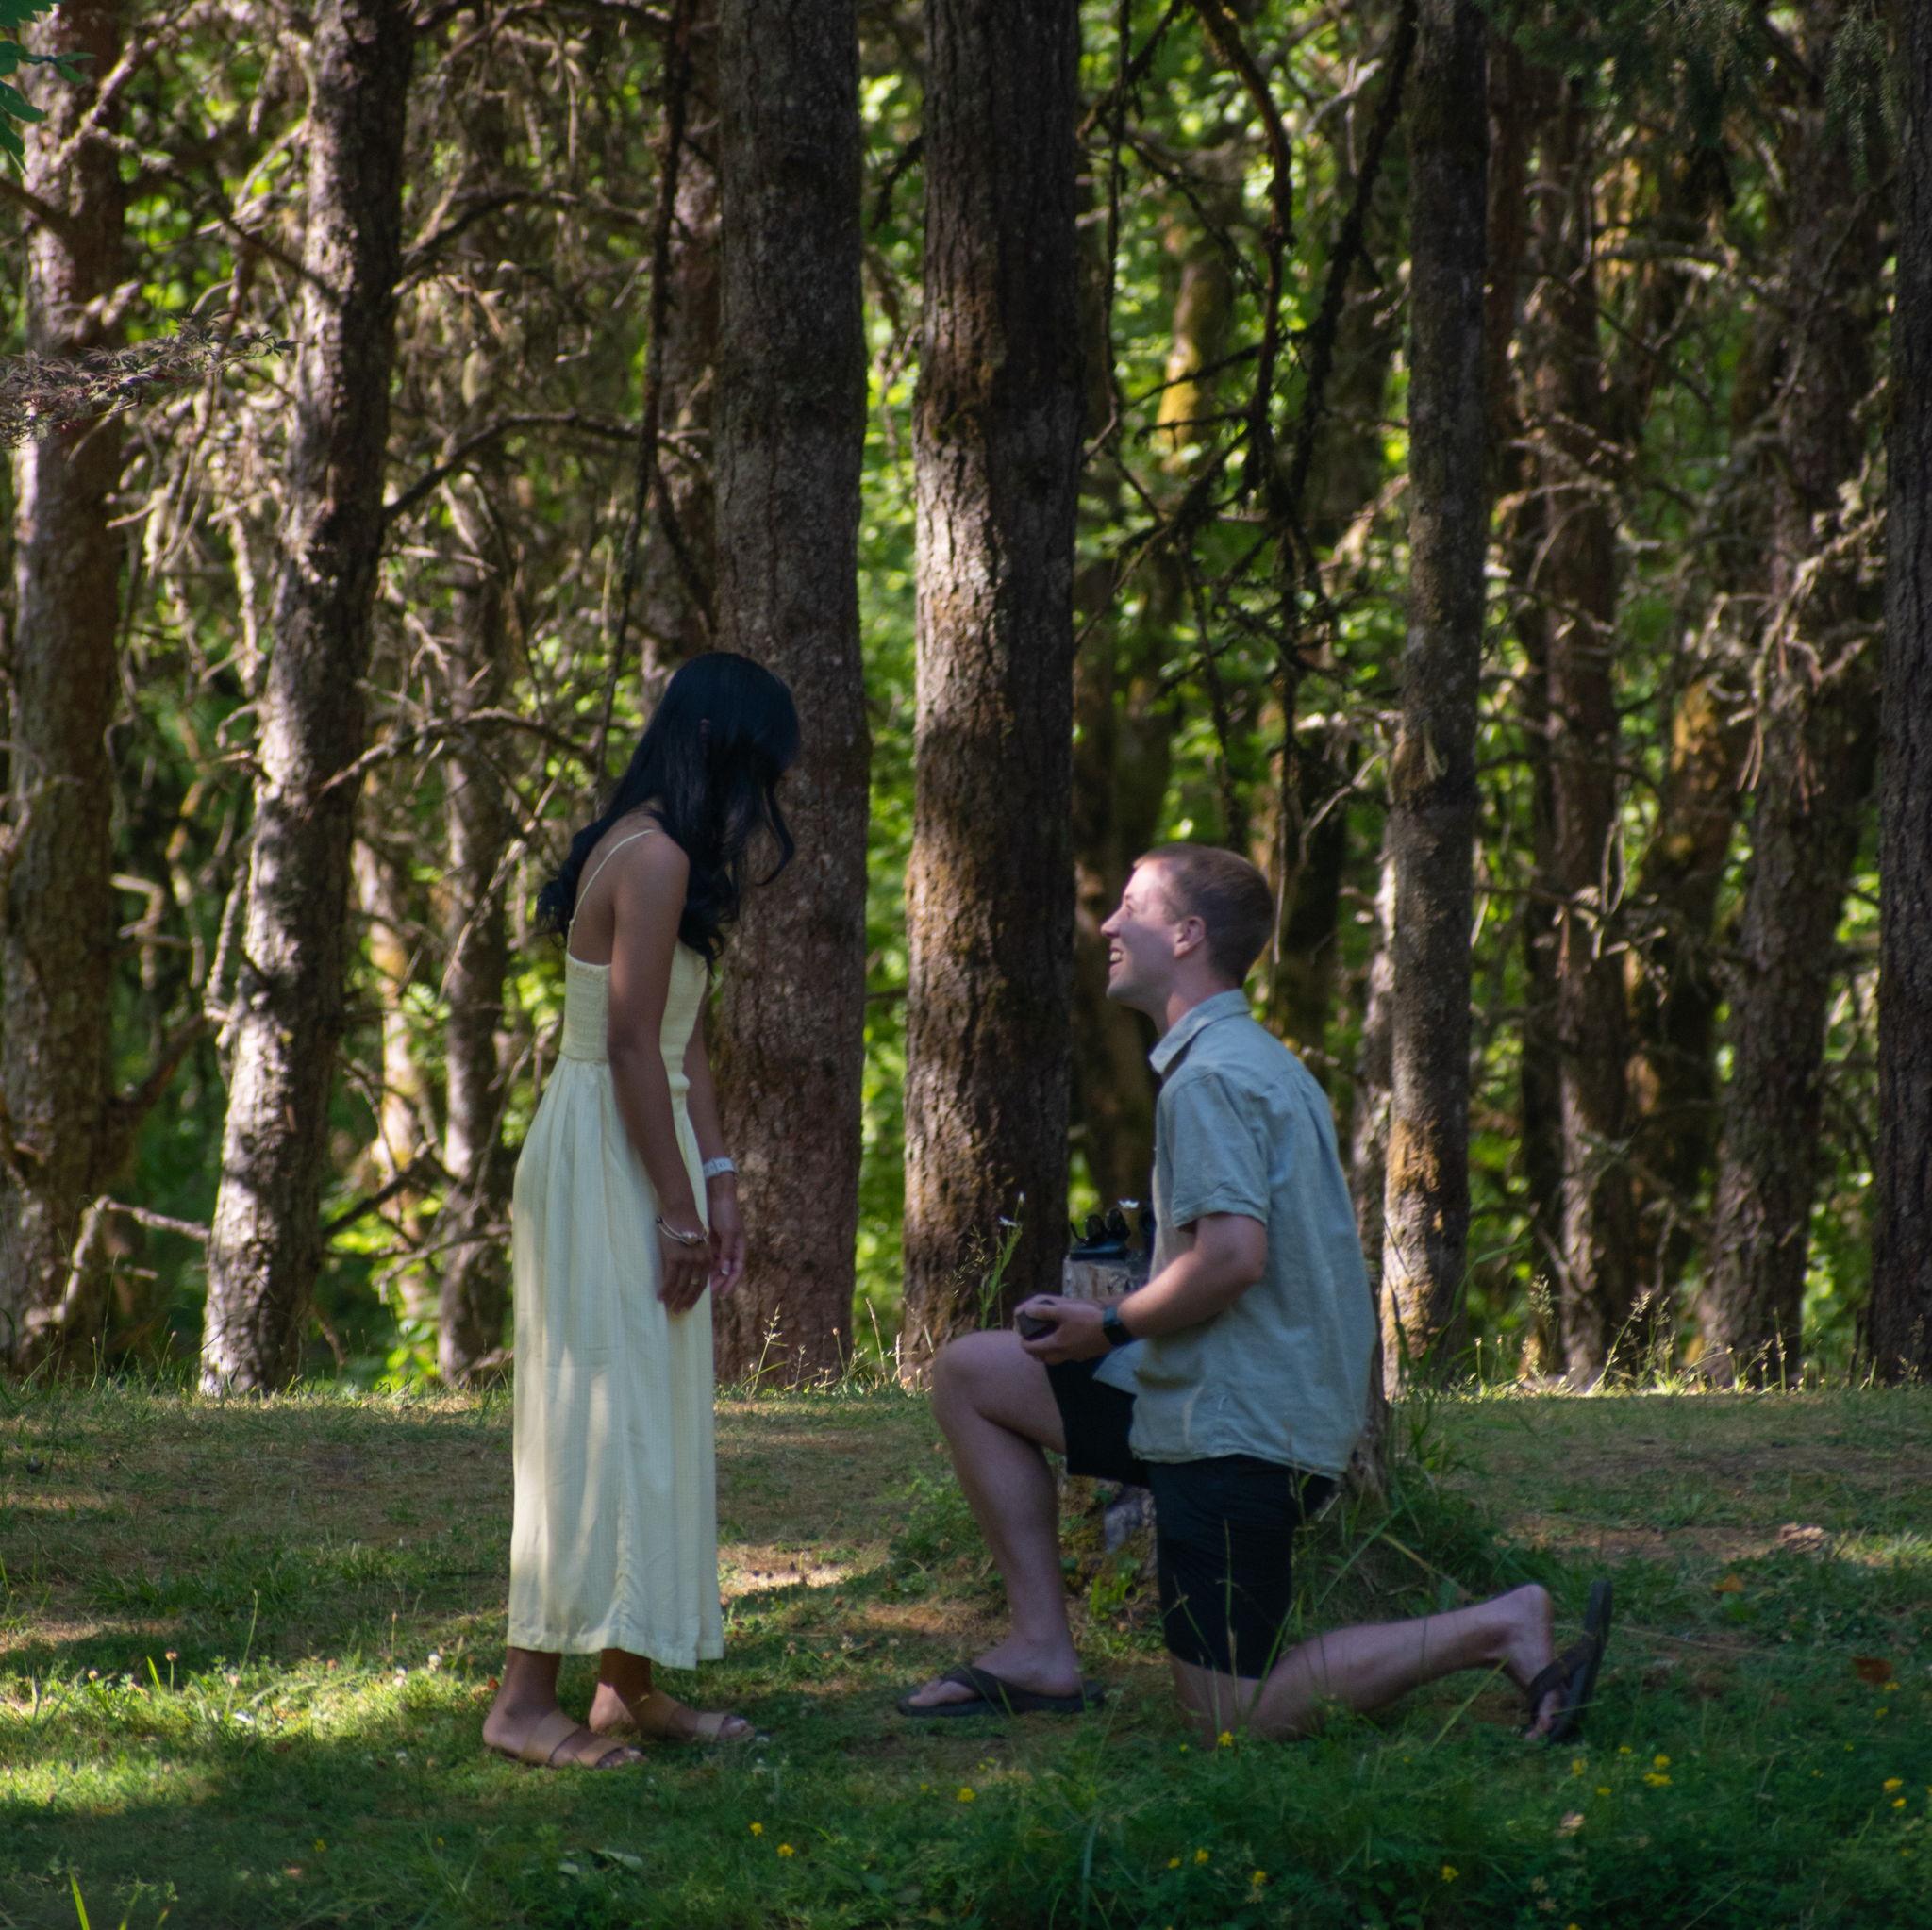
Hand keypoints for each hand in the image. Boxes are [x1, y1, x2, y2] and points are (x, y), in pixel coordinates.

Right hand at [657, 1209, 709, 1313]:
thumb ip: (696, 1259)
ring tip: (668, 1306)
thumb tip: (689, 1277)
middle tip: (677, 1311)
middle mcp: (700, 1262)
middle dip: (685, 1302)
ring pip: (680, 1286)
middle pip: (693, 1288)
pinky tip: (660, 1297)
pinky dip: (665, 1290)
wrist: (681, 1211)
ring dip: (673, 1298)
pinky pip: (669, 1279)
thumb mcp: (698, 1244)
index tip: (687, 1306)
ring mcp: (688, 1260)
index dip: (694, 1297)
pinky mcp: (675, 1258)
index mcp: (707, 1259)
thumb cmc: (687, 1227)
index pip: (702, 1284)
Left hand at [707, 1182, 744, 1298]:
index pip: (737, 1270)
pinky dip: (705, 1267)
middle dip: (719, 1282)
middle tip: (708, 1293)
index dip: (731, 1283)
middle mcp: (732, 1249)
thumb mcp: (729, 1233)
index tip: (722, 1294)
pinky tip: (698, 1273)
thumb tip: (726, 1271)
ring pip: (717, 1267)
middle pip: (727, 1271)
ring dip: (711, 1276)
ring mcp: (722, 1246)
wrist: (717, 1196)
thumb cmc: (727, 1213)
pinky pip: (709, 1259)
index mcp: (740, 1248)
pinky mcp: (712, 1242)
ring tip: (701, 1286)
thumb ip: (727, 1252)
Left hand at [1016, 1295, 1106, 1363]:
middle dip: (1036, 1352)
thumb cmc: (1087, 1319)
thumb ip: (1044, 1311)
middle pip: (1044, 1358)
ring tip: (1048, 1342)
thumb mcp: (1063, 1311)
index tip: (1022, 1339)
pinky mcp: (1085, 1356)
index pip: (1033, 1349)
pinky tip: (1067, 1342)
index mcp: (1055, 1344)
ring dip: (1049, 1353)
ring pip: (1056, 1359)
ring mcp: (1076, 1357)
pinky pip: (1068, 1357)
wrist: (1112, 1329)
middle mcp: (1064, 1354)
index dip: (1025, 1344)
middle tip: (1033, 1342)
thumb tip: (1026, 1312)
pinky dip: (1062, 1352)